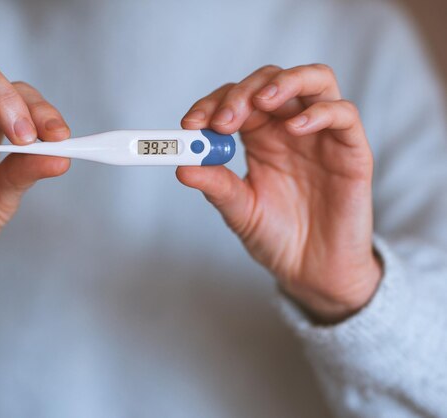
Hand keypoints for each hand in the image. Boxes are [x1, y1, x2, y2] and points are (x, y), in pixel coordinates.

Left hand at [178, 64, 381, 322]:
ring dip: (284, 83)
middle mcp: (289, 127)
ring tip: (260, 103)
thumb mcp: (239, 211)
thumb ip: (216, 186)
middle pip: (270, 80)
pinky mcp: (351, 150)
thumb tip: (182, 167)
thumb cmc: (276, 237)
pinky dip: (319, 112)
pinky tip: (295, 128)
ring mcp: (322, 135)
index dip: (211, 104)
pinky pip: (343, 114)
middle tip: (223, 120)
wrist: (312, 271)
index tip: (190, 124)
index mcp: (259, 137)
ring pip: (314, 80)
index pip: (235, 100)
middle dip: (242, 93)